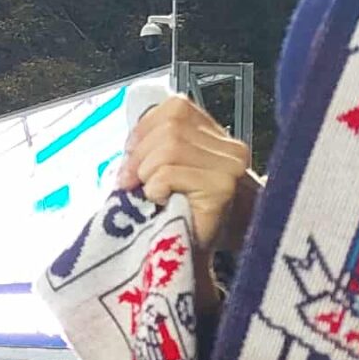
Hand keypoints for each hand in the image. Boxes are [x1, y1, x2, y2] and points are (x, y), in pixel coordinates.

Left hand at [114, 95, 257, 254]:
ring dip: (146, 174)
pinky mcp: (221, 188)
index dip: (145, 130)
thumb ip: (156, 147)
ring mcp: (229, 167)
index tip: (133, 158)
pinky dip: (154, 189)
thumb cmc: (183, 212)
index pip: (176, 108)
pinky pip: (168, 173)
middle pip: (170, 127)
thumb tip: (128, 145)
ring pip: (169, 148)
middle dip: (139, 155)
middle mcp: (230, 147)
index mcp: (216, 135)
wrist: (205, 251)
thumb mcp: (169, 170)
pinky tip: (163, 202)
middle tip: (131, 182)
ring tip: (152, 194)